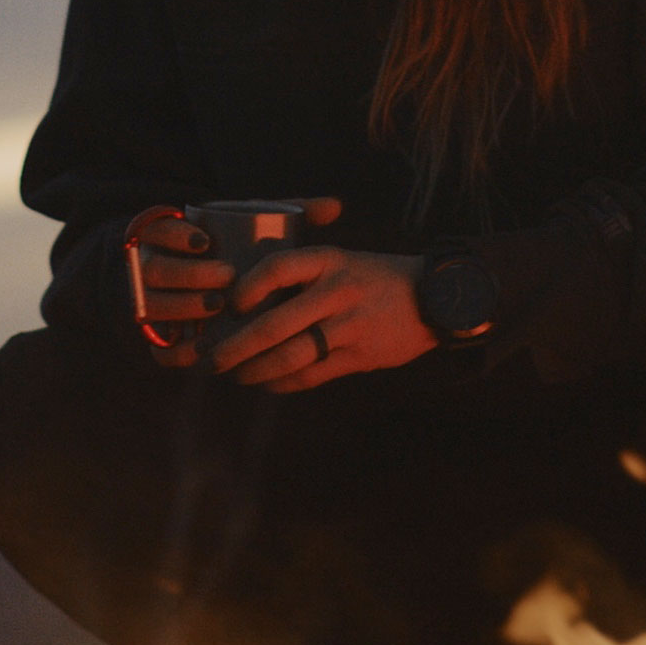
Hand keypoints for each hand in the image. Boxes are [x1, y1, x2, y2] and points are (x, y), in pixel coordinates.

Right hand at [125, 197, 345, 369]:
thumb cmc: (235, 254)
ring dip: (184, 310)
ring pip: (153, 307)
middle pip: (156, 271)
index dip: (177, 236)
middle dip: (188, 276)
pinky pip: (157, 349)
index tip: (206, 242)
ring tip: (218, 311)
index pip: (160, 230)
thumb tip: (335, 207)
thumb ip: (290, 214)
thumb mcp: (253, 229)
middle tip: (224, 281)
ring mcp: (150, 304)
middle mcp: (152, 268)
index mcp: (169, 238)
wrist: (198, 291)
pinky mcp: (158, 338)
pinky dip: (175, 352)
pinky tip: (199, 352)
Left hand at [204, 241, 433, 392]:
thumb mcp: (342, 260)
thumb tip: (245, 297)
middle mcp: (337, 292)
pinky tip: (267, 384)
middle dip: (234, 347)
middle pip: (274, 325)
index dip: (247, 288)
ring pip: (290, 356)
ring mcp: (349, 327)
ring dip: (255, 370)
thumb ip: (302, 275)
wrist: (435, 297)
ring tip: (235, 374)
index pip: (277, 268)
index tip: (229, 305)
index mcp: (329, 261)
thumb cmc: (376, 278)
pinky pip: (312, 374)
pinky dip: (283, 383)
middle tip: (210, 358)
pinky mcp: (360, 356)